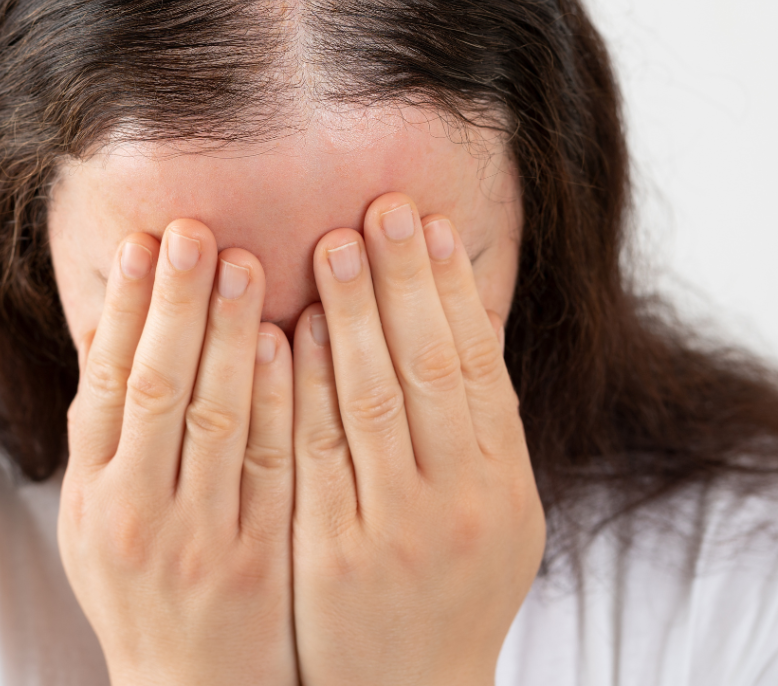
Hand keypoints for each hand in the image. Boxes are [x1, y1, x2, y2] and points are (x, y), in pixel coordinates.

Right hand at [57, 220, 297, 685]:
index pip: (107, 382)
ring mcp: (199, 537)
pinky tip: (285, 339)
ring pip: (213, 418)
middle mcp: (136, 513)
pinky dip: (274, 398)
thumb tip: (112, 323)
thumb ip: (106, 427)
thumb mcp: (101, 514)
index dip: (128, 309)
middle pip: (156, 387)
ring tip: (243, 261)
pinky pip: (269, 465)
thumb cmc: (147, 582)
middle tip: (196, 228)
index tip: (147, 240)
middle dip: (176, 302)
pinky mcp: (258, 557)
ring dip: (227, 334)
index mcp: (93, 495)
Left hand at [291, 193, 544, 685]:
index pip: (475, 364)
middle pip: (426, 368)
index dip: (451, 288)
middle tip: (381, 207)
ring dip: (353, 316)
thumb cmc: (447, 584)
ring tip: (332, 246)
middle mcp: (458, 504)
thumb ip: (474, 424)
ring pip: (371, 401)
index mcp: (504, 484)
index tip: (429, 222)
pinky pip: (313, 452)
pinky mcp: (331, 554)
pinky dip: (302, 386)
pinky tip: (287, 331)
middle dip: (403, 280)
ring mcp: (395, 531)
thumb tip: (453, 316)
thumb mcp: (490, 510)